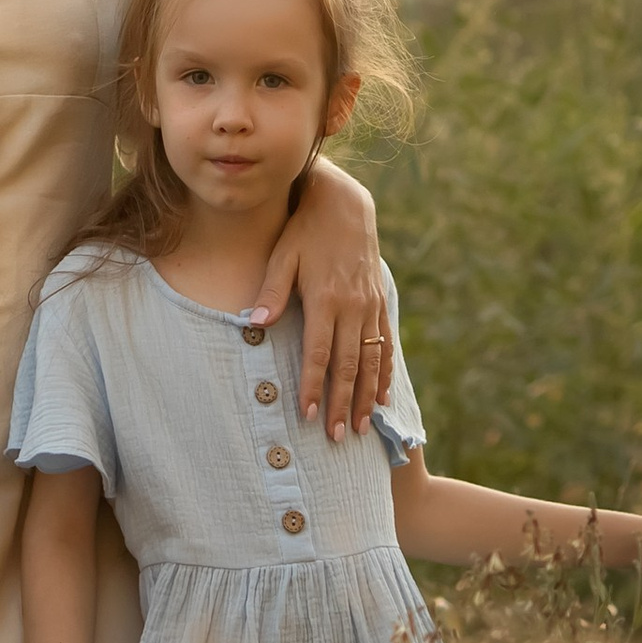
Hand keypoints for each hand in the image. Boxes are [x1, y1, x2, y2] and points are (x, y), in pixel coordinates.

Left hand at [253, 154, 388, 439]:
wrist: (345, 205)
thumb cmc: (304, 230)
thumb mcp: (283, 254)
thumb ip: (272, 290)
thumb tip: (255, 322)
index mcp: (326, 298)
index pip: (319, 352)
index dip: (313, 385)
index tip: (307, 414)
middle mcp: (352, 306)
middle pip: (348, 364)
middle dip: (342, 403)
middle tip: (337, 437)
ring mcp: (369, 305)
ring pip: (371, 360)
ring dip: (366, 396)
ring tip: (361, 427)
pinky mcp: (378, 302)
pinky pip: (385, 343)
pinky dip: (385, 372)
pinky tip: (383, 396)